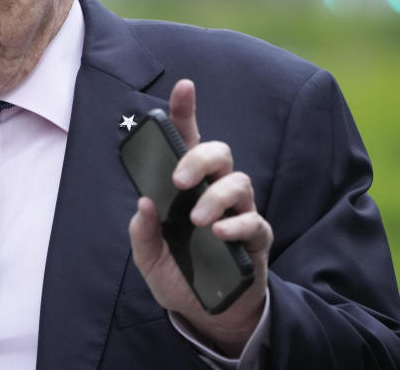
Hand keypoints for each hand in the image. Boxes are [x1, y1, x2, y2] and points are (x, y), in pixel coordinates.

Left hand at [128, 79, 272, 356]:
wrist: (208, 314)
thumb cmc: (179, 274)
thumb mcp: (148, 256)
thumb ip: (142, 231)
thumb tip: (144, 203)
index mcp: (186, 187)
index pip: (188, 141)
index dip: (186, 111)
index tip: (183, 86)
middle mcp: (214, 191)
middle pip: (219, 152)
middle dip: (198, 158)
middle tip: (178, 181)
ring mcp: (239, 212)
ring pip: (239, 181)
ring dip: (216, 196)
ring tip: (198, 221)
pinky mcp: (256, 238)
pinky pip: (254, 221)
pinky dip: (237, 224)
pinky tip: (221, 234)